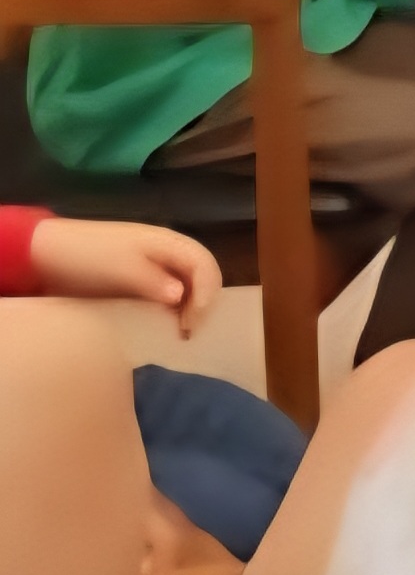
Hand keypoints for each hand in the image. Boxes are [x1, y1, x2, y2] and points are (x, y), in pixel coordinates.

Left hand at [24, 221, 219, 334]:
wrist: (45, 252)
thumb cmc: (87, 256)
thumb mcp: (120, 268)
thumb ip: (153, 281)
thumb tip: (182, 297)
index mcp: (168, 242)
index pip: (205, 264)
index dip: (208, 292)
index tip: (193, 322)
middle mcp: (167, 252)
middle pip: (202, 274)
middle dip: (203, 303)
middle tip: (188, 331)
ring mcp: (154, 265)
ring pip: (187, 285)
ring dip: (190, 308)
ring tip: (179, 332)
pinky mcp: (138, 279)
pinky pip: (167, 293)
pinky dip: (172, 310)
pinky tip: (163, 325)